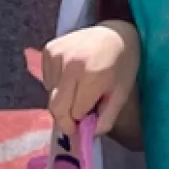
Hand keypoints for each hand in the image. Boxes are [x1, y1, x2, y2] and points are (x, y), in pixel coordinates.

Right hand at [42, 21, 140, 137]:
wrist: (115, 33)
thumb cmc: (122, 65)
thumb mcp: (121, 94)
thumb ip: (106, 119)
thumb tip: (88, 135)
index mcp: (92, 75)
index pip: (75, 113)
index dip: (82, 121)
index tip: (88, 121)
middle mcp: (70, 64)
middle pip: (56, 107)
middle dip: (66, 119)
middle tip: (77, 119)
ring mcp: (56, 54)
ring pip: (50, 95)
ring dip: (62, 100)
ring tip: (78, 90)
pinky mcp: (48, 49)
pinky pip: (46, 81)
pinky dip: (56, 86)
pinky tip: (71, 77)